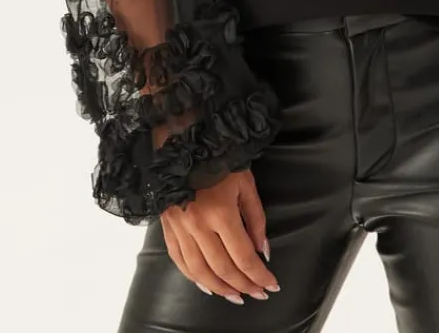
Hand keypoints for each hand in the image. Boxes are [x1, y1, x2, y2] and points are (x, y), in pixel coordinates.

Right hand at [159, 169, 280, 304]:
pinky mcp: (167, 226)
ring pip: (199, 271)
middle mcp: (198, 225)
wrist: (184, 141)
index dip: (258, 275)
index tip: (271, 285)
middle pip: (222, 268)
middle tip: (257, 293)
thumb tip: (262, 250)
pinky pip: (179, 260)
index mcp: (221, 213)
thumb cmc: (219, 158)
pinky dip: (193, 276)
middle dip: (243, 285)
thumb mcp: (246, 184)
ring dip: (219, 288)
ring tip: (235, 295)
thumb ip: (256, 218)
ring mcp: (180, 227)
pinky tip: (205, 283)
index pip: (243, 256)